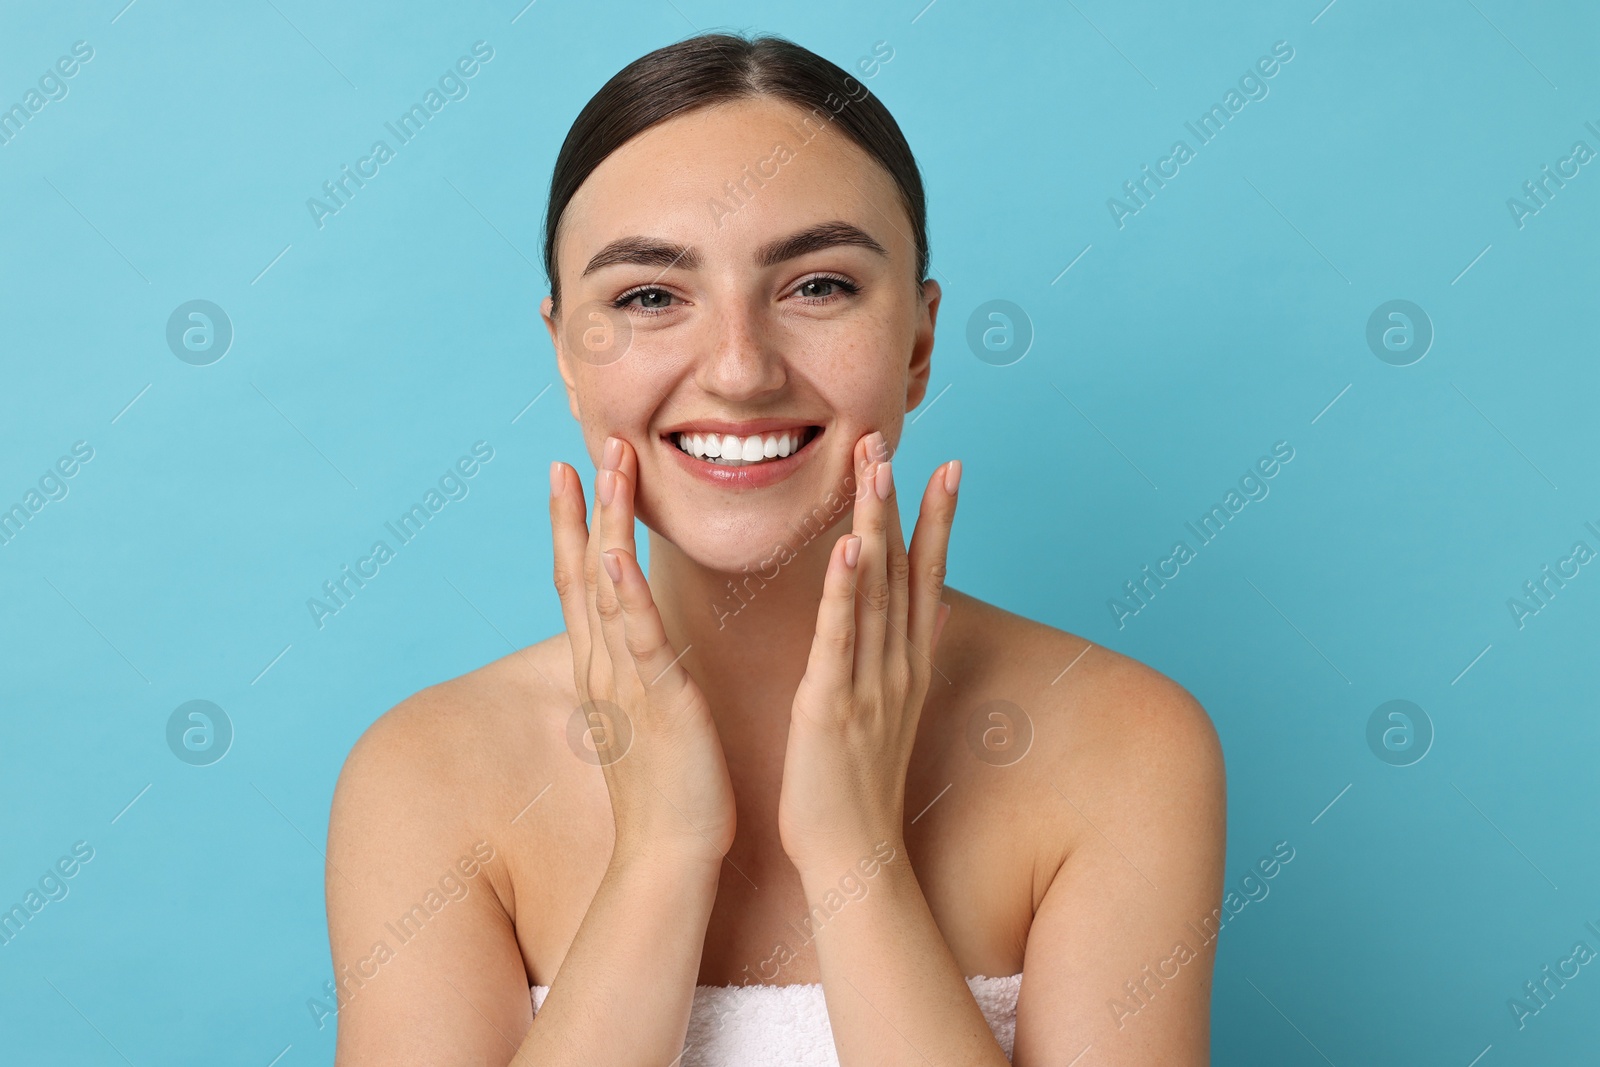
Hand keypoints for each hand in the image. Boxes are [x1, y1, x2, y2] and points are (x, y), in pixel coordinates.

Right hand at [549, 436, 736, 866]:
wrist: (670, 854)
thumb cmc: (668, 788)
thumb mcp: (647, 715)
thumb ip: (639, 673)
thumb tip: (637, 646)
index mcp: (607, 666)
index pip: (582, 581)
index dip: (573, 524)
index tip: (569, 469)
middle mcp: (604, 665)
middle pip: (585, 569)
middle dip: (588, 504)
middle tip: (594, 442)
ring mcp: (625, 680)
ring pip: (607, 588)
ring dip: (605, 523)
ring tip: (608, 465)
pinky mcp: (657, 700)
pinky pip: (636, 638)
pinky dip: (622, 594)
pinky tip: (612, 553)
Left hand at [777, 431, 958, 873]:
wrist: (852, 856)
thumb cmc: (859, 786)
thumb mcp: (893, 709)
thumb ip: (909, 652)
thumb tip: (936, 606)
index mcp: (906, 664)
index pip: (925, 577)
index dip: (937, 520)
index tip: (947, 465)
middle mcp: (897, 664)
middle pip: (902, 568)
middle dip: (900, 501)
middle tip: (894, 439)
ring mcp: (869, 682)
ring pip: (874, 588)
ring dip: (876, 523)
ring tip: (876, 466)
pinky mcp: (832, 704)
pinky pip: (840, 636)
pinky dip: (845, 588)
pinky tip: (848, 545)